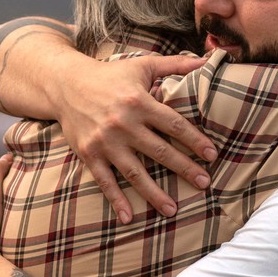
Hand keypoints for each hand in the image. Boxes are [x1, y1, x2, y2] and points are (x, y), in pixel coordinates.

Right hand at [54, 54, 218, 222]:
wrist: (66, 84)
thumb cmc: (110, 75)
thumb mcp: (143, 65)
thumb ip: (176, 64)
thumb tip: (208, 59)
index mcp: (139, 102)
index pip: (174, 125)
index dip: (194, 141)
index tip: (212, 155)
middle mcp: (123, 124)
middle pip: (160, 151)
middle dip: (184, 168)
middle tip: (204, 183)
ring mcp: (105, 142)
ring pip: (135, 172)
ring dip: (154, 193)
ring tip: (172, 209)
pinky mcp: (89, 154)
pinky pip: (105, 181)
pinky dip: (116, 200)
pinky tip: (129, 217)